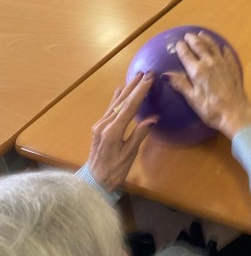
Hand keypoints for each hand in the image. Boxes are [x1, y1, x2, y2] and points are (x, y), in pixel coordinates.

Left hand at [88, 72, 156, 190]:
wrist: (93, 183)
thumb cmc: (113, 173)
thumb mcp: (128, 156)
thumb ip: (138, 135)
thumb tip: (153, 118)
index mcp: (112, 132)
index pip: (128, 107)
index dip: (140, 92)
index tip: (149, 79)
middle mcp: (103, 125)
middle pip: (121, 102)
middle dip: (134, 86)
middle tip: (146, 72)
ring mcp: (99, 125)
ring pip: (115, 103)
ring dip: (127, 89)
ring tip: (136, 76)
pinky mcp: (99, 127)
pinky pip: (110, 108)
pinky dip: (116, 97)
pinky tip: (119, 89)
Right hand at [163, 33, 250, 139]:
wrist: (235, 112)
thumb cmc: (211, 108)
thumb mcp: (192, 99)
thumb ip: (180, 84)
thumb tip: (166, 74)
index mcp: (197, 70)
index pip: (186, 54)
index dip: (181, 47)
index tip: (178, 43)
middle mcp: (209, 63)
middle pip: (200, 46)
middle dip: (193, 39)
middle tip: (188, 35)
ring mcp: (223, 63)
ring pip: (213, 46)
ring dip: (206, 39)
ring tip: (201, 34)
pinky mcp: (233, 67)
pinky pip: (227, 53)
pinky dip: (223, 48)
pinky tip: (222, 47)